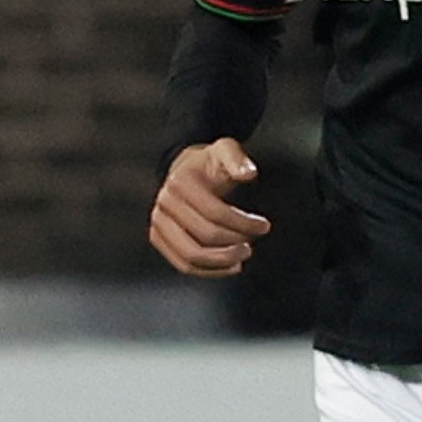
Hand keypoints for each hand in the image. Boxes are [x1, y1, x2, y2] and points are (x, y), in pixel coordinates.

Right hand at [150, 139, 267, 278]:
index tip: (263, 226)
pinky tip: (228, 267)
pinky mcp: (158, 238)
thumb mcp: (225, 150)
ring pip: (191, 256)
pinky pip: (182, 263)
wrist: (184, 171)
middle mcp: (164, 204)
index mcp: (180, 183)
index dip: (244, 223)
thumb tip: (249, 173)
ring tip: (241, 257)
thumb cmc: (208, 164)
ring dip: (221, 262)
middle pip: (204, 236)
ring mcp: (158, 223)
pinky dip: (208, 271)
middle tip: (252, 245)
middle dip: (234, 244)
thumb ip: (238, 159)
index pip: (216, 212)